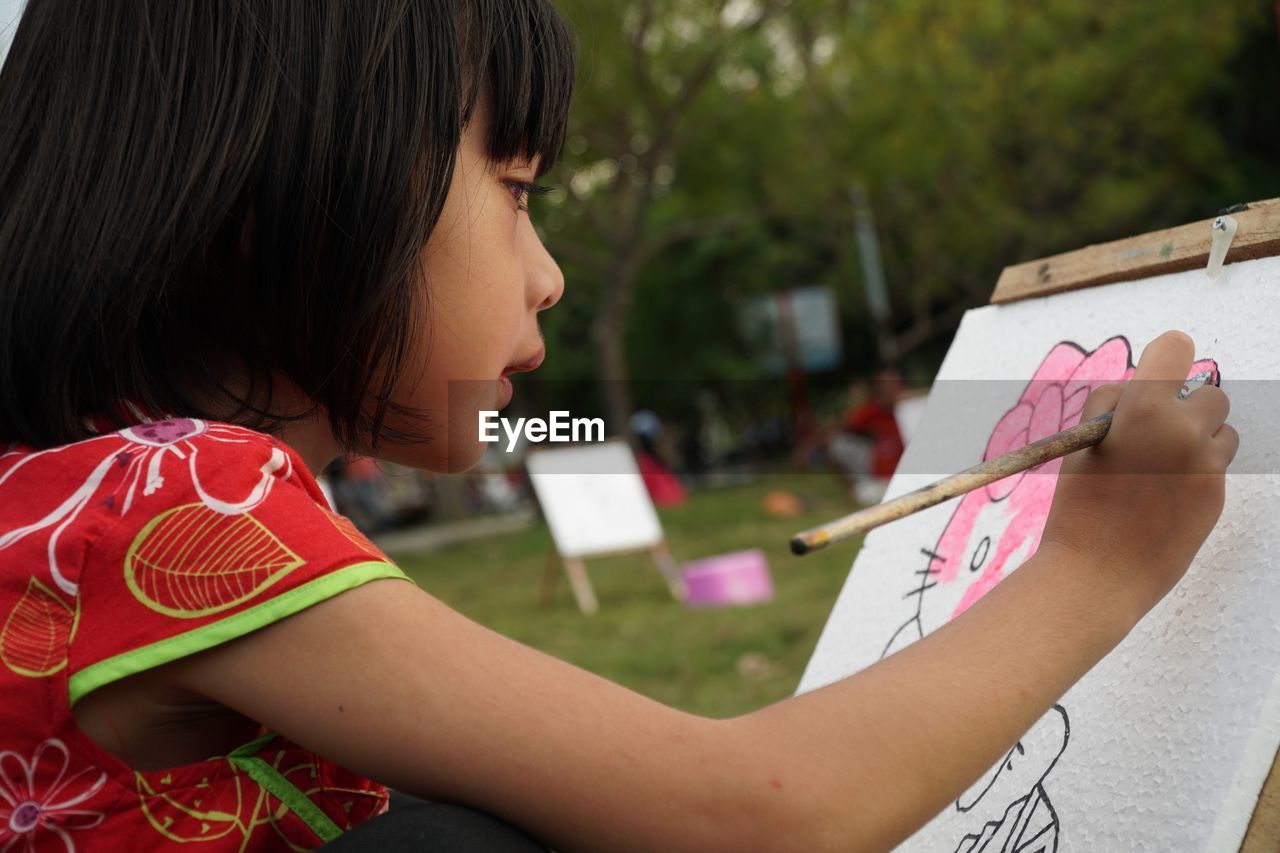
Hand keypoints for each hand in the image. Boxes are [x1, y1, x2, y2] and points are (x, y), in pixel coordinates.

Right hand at [1041, 330, 1238, 623]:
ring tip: (1160, 466)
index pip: (1176, 347)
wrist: (1097, 574)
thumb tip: (1144, 386)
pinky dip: (1195, 472)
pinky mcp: (1217, 494)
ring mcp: (1207, 464)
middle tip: (1152, 432)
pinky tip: (1164, 496)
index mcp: (1144, 407)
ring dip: (1198, 438)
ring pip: (1221, 430)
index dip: (1164, 358)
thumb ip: (1116, 405)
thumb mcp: (1084, 443)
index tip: (1154, 377)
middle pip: (1209, 391)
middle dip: (1185, 406)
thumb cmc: (1078, 507)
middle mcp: (1184, 429)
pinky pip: (1215, 465)